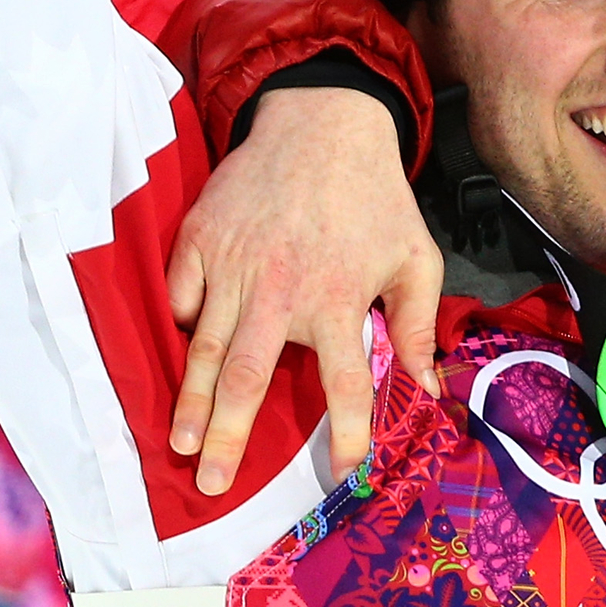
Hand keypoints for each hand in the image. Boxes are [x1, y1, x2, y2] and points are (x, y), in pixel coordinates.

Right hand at [166, 84, 441, 497]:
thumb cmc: (374, 196)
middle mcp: (280, 292)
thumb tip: (426, 388)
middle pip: (249, 381)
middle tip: (212, 484)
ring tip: (179, 442)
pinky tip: (184, 357)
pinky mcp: (200, 240)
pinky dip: (182, 328)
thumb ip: (420, 325)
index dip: (348, 433)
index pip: (345, 385)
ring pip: (207, 349)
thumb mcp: (417, 257)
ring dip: (191, 401)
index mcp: (338, 300)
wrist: (321, 122)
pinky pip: (182, 298)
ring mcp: (233, 266)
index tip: (343, 470)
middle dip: (228, 438)